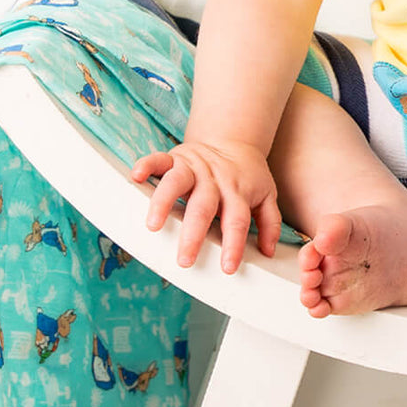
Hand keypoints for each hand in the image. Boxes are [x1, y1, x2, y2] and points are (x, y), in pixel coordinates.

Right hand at [130, 140, 280, 274]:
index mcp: (237, 192)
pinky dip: (147, 165)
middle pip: (203, 207)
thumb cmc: (247, 174)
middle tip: (184, 260)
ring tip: (153, 225)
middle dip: (193, 235)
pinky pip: (159, 159)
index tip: (227, 267)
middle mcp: (213, 180)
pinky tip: (137, 176)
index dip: (233, 244)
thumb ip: (270, 222)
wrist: (233, 138)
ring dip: (163, 202)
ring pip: (176, 182)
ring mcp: (193, 167)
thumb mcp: (267, 194)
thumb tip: (268, 251)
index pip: (237, 221)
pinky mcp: (175, 157)